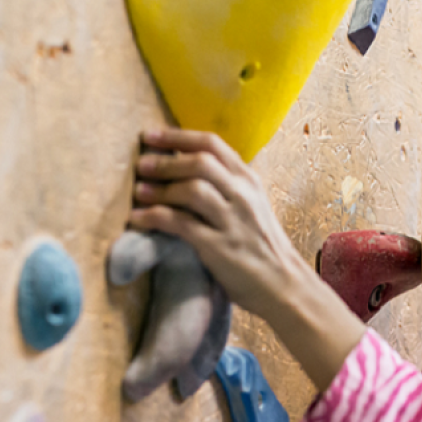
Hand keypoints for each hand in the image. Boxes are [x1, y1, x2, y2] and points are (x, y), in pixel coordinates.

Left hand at [128, 128, 307, 316]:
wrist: (283, 285)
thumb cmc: (262, 246)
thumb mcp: (251, 206)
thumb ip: (226, 186)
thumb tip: (184, 168)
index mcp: (249, 181)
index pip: (212, 145)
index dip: (177, 136)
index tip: (151, 136)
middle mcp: (243, 195)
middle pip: (199, 162)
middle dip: (165, 161)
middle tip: (141, 165)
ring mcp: (233, 220)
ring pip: (191, 189)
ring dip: (159, 188)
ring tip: (138, 191)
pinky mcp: (219, 246)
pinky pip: (180, 224)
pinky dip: (154, 217)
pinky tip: (137, 218)